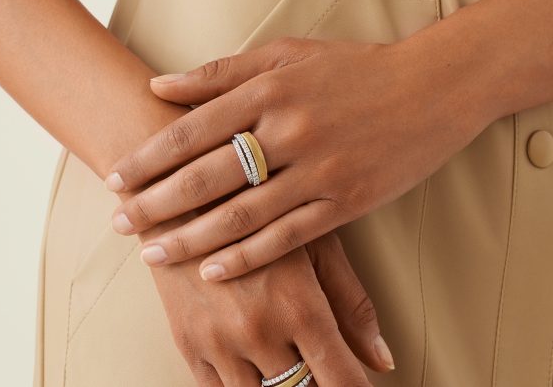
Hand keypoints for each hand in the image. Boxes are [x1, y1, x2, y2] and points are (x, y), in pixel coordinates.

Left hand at [107, 37, 486, 279]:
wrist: (432, 88)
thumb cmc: (353, 67)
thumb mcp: (287, 54)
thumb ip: (222, 71)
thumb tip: (160, 86)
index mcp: (269, 90)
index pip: (190, 130)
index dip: (146, 158)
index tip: (115, 177)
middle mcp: (289, 131)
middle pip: (205, 177)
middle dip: (154, 203)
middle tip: (119, 223)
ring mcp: (318, 171)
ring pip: (240, 215)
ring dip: (189, 239)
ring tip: (151, 253)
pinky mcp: (345, 203)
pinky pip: (287, 237)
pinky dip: (246, 257)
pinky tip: (212, 271)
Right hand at [149, 222, 394, 385]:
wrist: (183, 197)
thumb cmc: (259, 213)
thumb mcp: (315, 244)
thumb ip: (351, 304)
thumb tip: (382, 360)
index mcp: (300, 309)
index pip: (341, 382)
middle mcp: (259, 333)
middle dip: (315, 384)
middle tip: (317, 368)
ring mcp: (219, 343)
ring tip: (284, 365)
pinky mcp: (188, 345)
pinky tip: (252, 371)